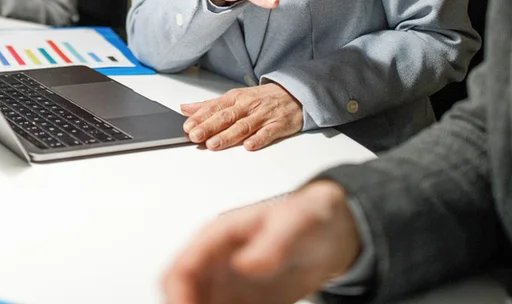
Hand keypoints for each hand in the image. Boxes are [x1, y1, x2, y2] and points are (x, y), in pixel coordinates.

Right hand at [163, 181, 362, 303]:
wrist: (331, 231)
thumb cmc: (310, 216)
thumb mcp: (297, 223)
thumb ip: (273, 243)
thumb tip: (245, 264)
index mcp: (218, 236)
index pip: (182, 270)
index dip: (179, 298)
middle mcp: (216, 260)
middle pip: (182, 292)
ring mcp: (227, 282)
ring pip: (200, 303)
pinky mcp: (243, 299)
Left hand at [181, 83, 303, 150]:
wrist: (294, 93)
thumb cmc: (261, 98)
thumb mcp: (235, 97)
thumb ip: (210, 105)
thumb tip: (186, 109)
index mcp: (235, 98)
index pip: (214, 107)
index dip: (200, 117)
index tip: (187, 126)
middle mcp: (248, 106)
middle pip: (226, 117)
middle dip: (209, 127)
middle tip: (195, 136)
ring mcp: (263, 115)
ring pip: (243, 126)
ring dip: (228, 136)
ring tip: (213, 144)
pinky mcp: (278, 125)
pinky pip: (268, 133)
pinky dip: (258, 139)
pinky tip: (248, 146)